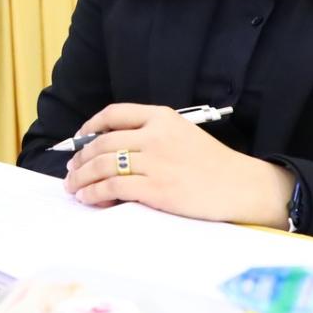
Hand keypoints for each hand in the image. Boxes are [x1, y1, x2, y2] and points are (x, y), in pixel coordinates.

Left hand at [62, 102, 293, 225]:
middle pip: (102, 142)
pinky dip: (95, 193)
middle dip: (80, 158)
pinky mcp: (156, 188)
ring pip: (102, 165)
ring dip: (81, 178)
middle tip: (71, 170)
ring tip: (73, 187)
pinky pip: (113, 187)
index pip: (114, 113)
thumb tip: (111, 149)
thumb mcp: (182, 134)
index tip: (79, 140)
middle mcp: (155, 135)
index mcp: (161, 117)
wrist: (241, 186)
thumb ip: (150, 135)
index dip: (90, 127)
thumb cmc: (213, 164)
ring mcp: (155, 161)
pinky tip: (89, 198)